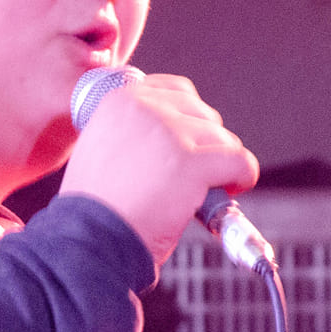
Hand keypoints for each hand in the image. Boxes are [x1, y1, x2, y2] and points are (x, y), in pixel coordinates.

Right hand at [57, 73, 259, 266]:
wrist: (88, 241)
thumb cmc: (94, 209)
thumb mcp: (100, 149)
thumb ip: (132, 131)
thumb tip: (172, 131)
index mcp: (120, 101)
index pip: (177, 91)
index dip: (190, 121)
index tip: (189, 144)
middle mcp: (145, 109)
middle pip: (203, 114)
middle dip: (205, 145)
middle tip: (191, 176)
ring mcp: (169, 134)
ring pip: (223, 139)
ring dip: (219, 166)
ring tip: (199, 191)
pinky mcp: (190, 164)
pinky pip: (239, 161)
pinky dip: (242, 177)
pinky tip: (230, 190)